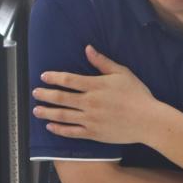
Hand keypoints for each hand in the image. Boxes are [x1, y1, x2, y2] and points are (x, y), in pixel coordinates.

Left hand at [32, 45, 162, 144]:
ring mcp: (90, 119)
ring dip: (47, 112)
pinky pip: (72, 132)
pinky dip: (59, 130)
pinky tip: (50, 127)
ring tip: (36, 110)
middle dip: (45, 95)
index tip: (44, 76)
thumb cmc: (137, 95)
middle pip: (61, 98)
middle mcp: (89, 102)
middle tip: (35, 93)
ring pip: (63, 116)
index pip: (69, 80)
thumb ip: (102, 62)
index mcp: (96, 86)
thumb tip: (88, 49)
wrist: (148, 120)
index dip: (54, 77)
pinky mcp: (93, 133)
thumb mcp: (122, 73)